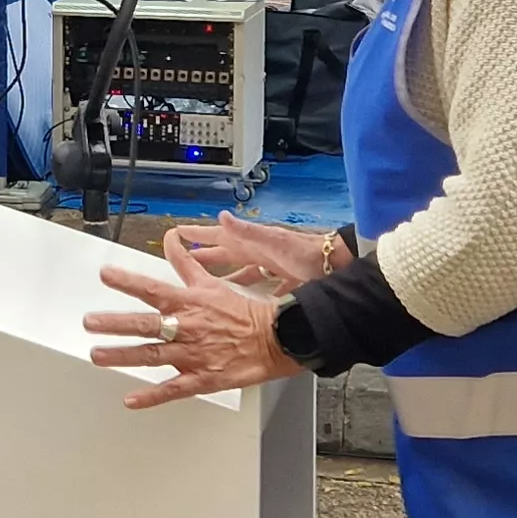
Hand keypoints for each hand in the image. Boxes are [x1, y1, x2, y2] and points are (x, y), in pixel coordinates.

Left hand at [86, 225, 310, 409]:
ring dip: (123, 356)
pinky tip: (131, 399)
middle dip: (116, 323)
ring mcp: (194, 355)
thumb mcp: (210, 282)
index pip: (154, 289)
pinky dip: (152, 396)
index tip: (105, 275)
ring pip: (153, 356)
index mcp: (189, 304)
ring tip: (98, 355)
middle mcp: (188, 328)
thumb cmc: (242, 312)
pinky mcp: (203, 378)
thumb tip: (171, 237)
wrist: (276, 339)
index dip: (129, 281)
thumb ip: (185, 261)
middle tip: (90, 322)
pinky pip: (174, 389)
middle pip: (147, 325)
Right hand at [171, 213, 345, 294]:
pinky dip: (253, 292)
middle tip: (184, 257)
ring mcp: (274, 267)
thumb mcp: (273, 242)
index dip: (199, 236)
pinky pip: (264, 286)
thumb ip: (247, 231)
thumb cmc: (307, 253)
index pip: (220, 236)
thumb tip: (221, 216)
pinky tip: (248, 301)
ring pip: (243, 271)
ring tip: (209, 282)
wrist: (339, 266)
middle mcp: (262, 253)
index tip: (177, 233)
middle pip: (228, 253)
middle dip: (206, 255)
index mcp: (255, 243)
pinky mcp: (287, 281)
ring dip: (226, 276)